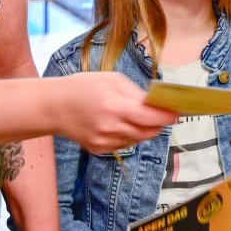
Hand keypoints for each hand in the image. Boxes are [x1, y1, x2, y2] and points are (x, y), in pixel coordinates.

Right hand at [50, 74, 176, 150]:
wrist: (52, 107)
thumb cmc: (83, 87)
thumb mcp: (112, 80)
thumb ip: (137, 94)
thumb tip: (158, 104)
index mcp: (114, 107)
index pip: (151, 119)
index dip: (168, 117)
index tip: (178, 112)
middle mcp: (110, 128)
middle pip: (149, 132)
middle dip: (159, 124)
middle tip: (164, 113)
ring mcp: (104, 142)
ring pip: (139, 139)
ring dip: (145, 129)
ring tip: (139, 115)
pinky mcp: (99, 149)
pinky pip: (125, 144)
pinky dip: (131, 135)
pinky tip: (122, 123)